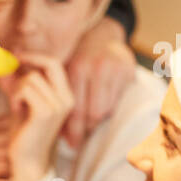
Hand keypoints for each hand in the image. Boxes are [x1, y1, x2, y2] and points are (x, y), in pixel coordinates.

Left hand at [6, 52, 73, 180]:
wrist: (27, 161)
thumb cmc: (25, 132)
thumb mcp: (26, 102)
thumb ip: (25, 83)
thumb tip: (14, 59)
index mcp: (66, 95)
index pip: (55, 64)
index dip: (35, 56)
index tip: (18, 55)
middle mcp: (66, 99)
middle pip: (50, 64)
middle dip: (29, 60)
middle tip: (13, 63)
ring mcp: (58, 106)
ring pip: (31, 78)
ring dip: (17, 89)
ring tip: (17, 105)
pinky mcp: (45, 113)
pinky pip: (25, 90)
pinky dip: (15, 98)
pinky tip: (16, 110)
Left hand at [63, 18, 135, 148]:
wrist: (99, 35)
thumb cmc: (75, 58)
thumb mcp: (62, 71)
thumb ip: (54, 93)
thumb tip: (52, 130)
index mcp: (77, 68)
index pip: (75, 108)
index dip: (73, 130)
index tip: (71, 145)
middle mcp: (97, 68)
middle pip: (94, 113)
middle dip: (86, 130)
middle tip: (79, 142)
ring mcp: (115, 68)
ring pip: (108, 109)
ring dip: (98, 121)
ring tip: (89, 128)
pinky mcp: (128, 70)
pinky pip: (119, 101)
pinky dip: (110, 110)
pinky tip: (101, 113)